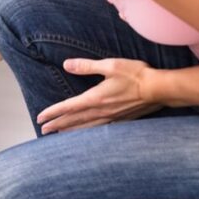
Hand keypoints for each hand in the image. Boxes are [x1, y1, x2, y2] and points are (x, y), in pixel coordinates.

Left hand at [36, 58, 161, 133]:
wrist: (159, 89)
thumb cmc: (136, 75)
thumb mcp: (110, 65)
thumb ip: (86, 66)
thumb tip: (66, 64)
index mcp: (95, 98)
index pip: (68, 107)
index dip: (53, 112)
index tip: (40, 117)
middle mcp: (101, 111)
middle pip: (74, 120)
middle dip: (57, 124)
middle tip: (43, 129)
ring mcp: (111, 118)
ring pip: (85, 127)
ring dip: (70, 131)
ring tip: (58, 134)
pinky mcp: (120, 120)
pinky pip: (98, 129)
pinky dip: (87, 132)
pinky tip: (85, 134)